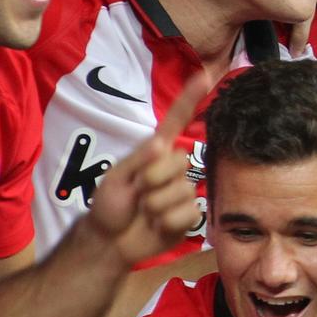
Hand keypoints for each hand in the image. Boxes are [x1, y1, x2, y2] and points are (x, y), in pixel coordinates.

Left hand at [79, 77, 204, 266]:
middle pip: (179, 162)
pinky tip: (156, 226)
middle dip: (153, 180)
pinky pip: (186, 213)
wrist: (110, 242)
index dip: (191, 98)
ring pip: (181, 191)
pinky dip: (166, 222)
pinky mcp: (189, 215)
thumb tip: (163, 144)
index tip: (208, 74)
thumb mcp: (116, 177)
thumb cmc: (109, 206)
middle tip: (137, 194)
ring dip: (156, 206)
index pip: (177, 121)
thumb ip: (139, 159)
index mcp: (156, 152)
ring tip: (144, 214)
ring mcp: (183, 191)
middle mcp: (174, 168)